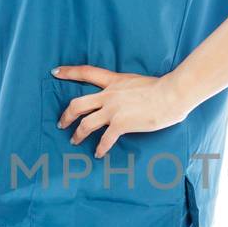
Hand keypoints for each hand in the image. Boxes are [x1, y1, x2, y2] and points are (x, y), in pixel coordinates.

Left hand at [52, 64, 190, 157]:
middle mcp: (109, 95)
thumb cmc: (163, 88)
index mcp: (114, 81)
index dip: (69, 72)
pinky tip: (98, 154)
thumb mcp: (139, 82)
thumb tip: (131, 97)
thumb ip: (129, 89)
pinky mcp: (121, 124)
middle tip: (61, 124)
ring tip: (74, 141)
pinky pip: (104, 139)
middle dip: (66, 116)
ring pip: (85, 123)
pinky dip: (99, 148)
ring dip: (77, 134)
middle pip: (77, 104)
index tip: (55, 72)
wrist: (172, 94)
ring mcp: (113, 110)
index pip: (86, 73)